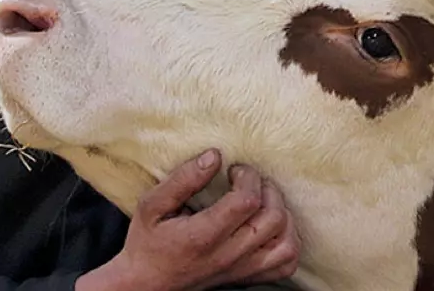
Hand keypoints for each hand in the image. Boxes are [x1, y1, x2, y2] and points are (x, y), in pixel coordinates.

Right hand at [77, 149, 300, 290]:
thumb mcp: (152, 205)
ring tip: (262, 200)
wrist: (145, 286)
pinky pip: (285, 264)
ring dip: (282, 214)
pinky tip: (271, 225)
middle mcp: (227, 256)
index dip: (248, 177)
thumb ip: (182, 180)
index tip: (234, 169)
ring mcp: (240, 270)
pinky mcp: (246, 278)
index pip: (247, 202)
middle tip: (248, 181)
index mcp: (203, 236)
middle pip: (273, 219)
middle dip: (267, 189)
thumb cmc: (147, 243)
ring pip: (286, 244)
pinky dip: (288, 241)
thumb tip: (214, 156)